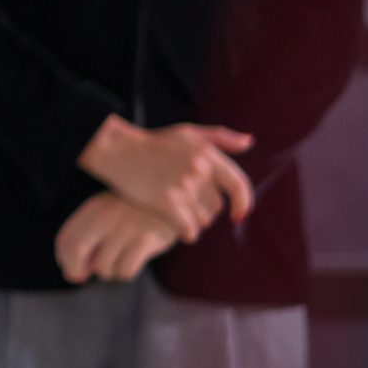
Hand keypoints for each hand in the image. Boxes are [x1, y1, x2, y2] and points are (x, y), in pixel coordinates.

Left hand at [55, 192, 180, 282]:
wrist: (174, 201)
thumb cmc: (136, 215)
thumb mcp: (109, 218)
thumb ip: (88, 241)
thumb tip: (73, 276)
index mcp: (93, 209)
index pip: (65, 239)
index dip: (64, 260)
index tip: (74, 270)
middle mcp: (106, 216)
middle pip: (76, 251)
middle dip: (75, 270)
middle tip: (81, 277)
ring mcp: (126, 227)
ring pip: (103, 267)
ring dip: (109, 271)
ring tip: (120, 259)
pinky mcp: (145, 239)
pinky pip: (124, 271)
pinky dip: (126, 271)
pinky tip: (134, 260)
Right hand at [77, 115, 254, 242]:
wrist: (118, 150)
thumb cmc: (154, 142)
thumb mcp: (188, 133)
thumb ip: (221, 137)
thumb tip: (249, 142)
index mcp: (207, 153)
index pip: (238, 184)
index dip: (244, 202)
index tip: (240, 214)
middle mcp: (197, 170)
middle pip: (217, 206)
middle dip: (207, 210)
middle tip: (191, 208)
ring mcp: (181, 187)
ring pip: (203, 219)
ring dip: (196, 222)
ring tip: (182, 215)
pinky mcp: (165, 202)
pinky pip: (189, 229)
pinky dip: (188, 234)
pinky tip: (182, 231)